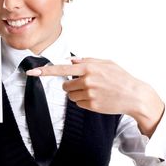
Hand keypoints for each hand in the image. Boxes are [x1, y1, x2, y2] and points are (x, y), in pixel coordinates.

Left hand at [27, 57, 163, 136]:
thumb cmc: (121, 77)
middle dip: (71, 85)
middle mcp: (87, 81)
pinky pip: (78, 103)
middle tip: (86, 84)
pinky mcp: (91, 106)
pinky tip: (97, 98)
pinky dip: (85, 101)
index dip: (45, 71)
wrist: (134, 96)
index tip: (31, 73)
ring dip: (78, 93)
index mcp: (89, 67)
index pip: (62, 68)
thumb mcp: (106, 63)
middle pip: (65, 85)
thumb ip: (87, 60)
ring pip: (71, 95)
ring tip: (95, 91)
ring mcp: (89, 94)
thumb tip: (71, 60)